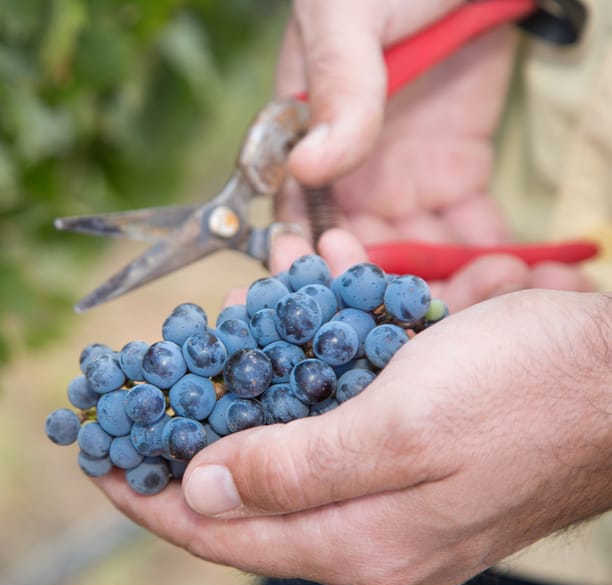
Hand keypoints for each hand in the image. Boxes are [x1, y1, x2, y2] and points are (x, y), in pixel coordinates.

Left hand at [94, 280, 611, 584]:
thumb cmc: (525, 398)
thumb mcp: (402, 430)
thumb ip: (295, 470)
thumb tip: (202, 492)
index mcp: (358, 543)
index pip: (220, 531)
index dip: (149, 496)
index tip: (95, 459)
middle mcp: (367, 529)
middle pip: (247, 482)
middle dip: (201, 414)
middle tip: (161, 367)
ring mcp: (390, 492)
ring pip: (291, 430)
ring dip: (264, 362)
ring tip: (248, 300)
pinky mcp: (410, 450)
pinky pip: (339, 402)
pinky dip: (319, 347)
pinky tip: (319, 282)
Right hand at [274, 0, 591, 308]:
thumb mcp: (351, 18)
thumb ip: (336, 88)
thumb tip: (309, 167)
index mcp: (307, 138)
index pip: (300, 215)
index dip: (316, 262)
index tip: (347, 295)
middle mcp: (351, 172)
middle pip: (361, 253)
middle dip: (393, 292)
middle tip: (443, 313)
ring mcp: (406, 179)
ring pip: (419, 255)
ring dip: (454, 284)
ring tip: (502, 294)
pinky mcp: (461, 175)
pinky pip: (474, 233)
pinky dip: (499, 260)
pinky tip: (526, 279)